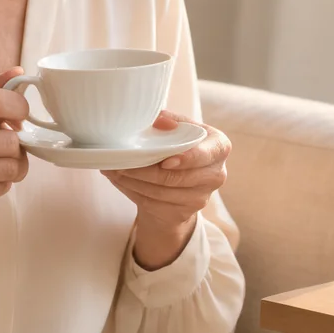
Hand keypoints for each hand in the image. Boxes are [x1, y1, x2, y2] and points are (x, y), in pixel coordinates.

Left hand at [101, 110, 230, 269]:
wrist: (179, 183)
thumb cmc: (179, 148)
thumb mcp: (178, 130)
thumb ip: (170, 121)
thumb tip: (159, 119)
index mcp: (219, 147)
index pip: (206, 154)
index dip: (186, 159)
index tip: (165, 162)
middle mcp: (216, 174)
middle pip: (178, 177)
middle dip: (146, 171)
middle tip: (122, 162)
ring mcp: (202, 197)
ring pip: (161, 192)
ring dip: (134, 181)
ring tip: (114, 169)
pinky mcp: (185, 213)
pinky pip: (153, 203)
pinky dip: (132, 190)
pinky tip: (120, 180)